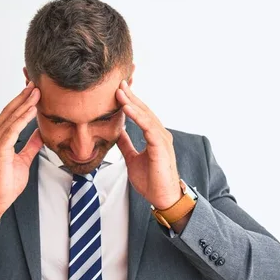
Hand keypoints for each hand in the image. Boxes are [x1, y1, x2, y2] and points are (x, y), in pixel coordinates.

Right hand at [0, 82, 43, 216]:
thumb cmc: (6, 182)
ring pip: (10, 118)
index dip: (22, 101)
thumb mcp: (24, 159)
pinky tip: (31, 110)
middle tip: (35, 83)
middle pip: (9, 112)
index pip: (10, 115)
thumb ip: (30, 145)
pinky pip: (11, 130)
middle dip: (23, 97)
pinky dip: (22, 119)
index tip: (33, 90)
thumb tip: (39, 133)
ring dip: (24, 104)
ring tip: (36, 92)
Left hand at [116, 80, 182, 209]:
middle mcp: (160, 134)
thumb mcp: (132, 158)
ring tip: (119, 91)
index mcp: (154, 136)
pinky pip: (148, 127)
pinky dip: (136, 116)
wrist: (163, 198)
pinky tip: (126, 107)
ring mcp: (162, 139)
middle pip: (144, 110)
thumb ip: (126, 144)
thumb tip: (117, 133)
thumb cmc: (151, 180)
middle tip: (119, 81)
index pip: (141, 114)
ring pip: (145, 115)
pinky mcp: (161, 146)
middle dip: (131, 95)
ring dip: (131, 102)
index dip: (130, 101)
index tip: (118, 89)